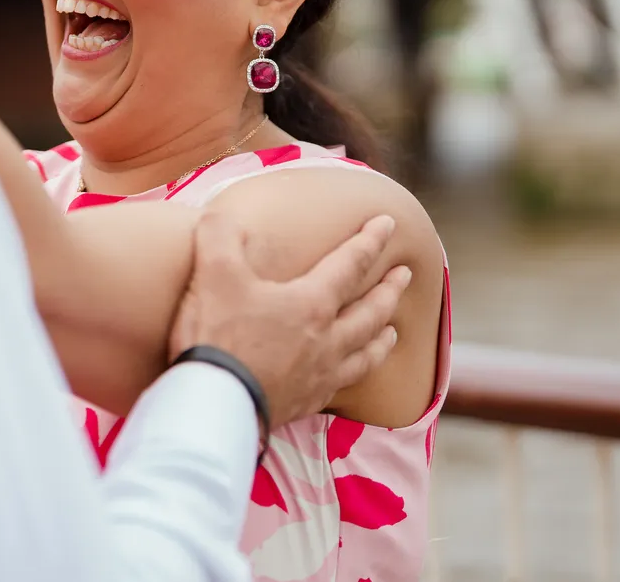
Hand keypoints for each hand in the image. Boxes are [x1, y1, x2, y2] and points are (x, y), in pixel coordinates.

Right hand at [168, 206, 409, 425]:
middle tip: (406, 275)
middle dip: (390, 289)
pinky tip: (350, 373)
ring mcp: (321, 374)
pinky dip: (356, 373)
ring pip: (366, 353)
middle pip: (371, 311)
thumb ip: (220, 235)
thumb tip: (221, 215)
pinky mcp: (307, 402)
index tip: (388, 222)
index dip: (370, 240)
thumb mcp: (214, 273)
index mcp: (311, 303)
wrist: (217, 404)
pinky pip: (345, 385)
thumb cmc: (218, 335)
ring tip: (393, 331)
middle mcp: (327, 339)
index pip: (350, 264)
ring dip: (383, 337)